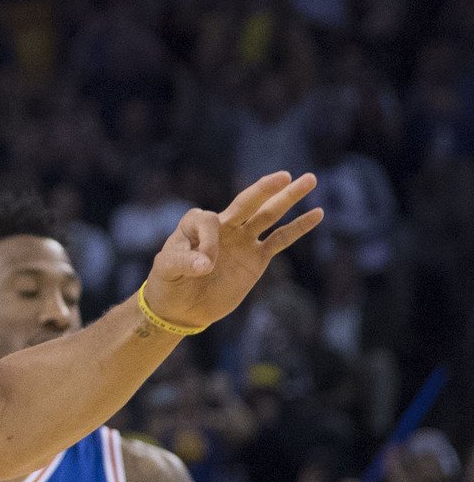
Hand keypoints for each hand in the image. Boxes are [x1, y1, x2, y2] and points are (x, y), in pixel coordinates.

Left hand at [144, 171, 322, 329]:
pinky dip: (298, 227)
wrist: (181, 307)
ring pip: (268, 215)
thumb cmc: (168, 283)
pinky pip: (280, 240)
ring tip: (310, 179)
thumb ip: (183, 262)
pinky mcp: (256, 259)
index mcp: (196, 223)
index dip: (207, 243)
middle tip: (286, 175)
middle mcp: (223, 227)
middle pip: (247, 202)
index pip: (209, 221)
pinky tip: (316, 213)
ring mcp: (242, 241)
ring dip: (288, 198)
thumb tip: (205, 264)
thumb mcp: (166, 270)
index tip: (202, 267)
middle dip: (265, 189)